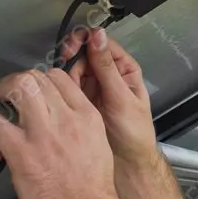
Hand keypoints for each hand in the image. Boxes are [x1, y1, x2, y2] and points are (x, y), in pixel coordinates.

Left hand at [0, 67, 125, 198]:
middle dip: (14, 84)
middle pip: (35, 78)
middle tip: (4, 98)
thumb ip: (78, 129)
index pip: (58, 79)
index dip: (38, 83)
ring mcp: (45, 135)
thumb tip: (54, 125)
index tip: (29, 96)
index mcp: (88, 118)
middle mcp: (67, 120)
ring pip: (17, 88)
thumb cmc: (95, 194)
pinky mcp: (23, 154)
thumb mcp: (98, 148)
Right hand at [61, 27, 158, 163]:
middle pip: (85, 53)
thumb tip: (98, 36)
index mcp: (124, 69)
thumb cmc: (134, 132)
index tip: (74, 46)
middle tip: (65, 60)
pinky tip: (63, 94)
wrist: (127, 162)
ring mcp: (95, 87)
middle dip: (74, 56)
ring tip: (70, 87)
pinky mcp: (83, 100)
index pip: (103, 43)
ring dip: (69, 74)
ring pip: (75, 69)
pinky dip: (64, 88)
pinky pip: (69, 87)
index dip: (87, 40)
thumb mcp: (121, 98)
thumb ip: (107, 68)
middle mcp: (109, 75)